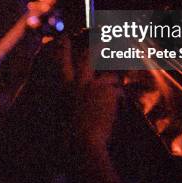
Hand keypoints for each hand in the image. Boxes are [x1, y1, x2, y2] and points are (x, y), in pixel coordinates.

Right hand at [58, 35, 122, 150]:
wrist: (83, 144)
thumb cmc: (69, 137)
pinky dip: (119, 98)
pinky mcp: (109, 93)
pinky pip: (118, 92)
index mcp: (65, 88)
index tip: (65, 38)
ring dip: (113, 82)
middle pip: (88, 58)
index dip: (63, 49)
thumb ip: (69, 103)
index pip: (62, 62)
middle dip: (95, 46)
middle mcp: (80, 83)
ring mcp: (95, 86)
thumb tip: (73, 101)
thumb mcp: (62, 116)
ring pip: (109, 76)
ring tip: (116, 88)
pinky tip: (119, 106)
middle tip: (103, 38)